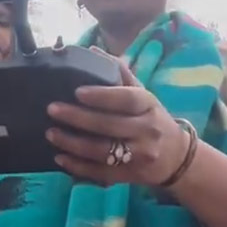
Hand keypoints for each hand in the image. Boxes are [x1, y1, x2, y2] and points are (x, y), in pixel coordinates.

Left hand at [45, 58, 188, 186]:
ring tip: (51, 133)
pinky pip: (101, 172)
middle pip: (109, 125)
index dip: (101, 96)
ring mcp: (139, 155)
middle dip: (77, 118)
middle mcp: (147, 130)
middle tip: (52, 109)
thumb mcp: (143, 95)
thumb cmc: (152, 118)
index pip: (126, 99)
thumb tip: (93, 51)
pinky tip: (60, 158)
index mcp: (149, 105)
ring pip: (102, 151)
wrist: (176, 157)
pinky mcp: (130, 175)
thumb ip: (120, 74)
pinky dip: (78, 167)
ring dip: (73, 143)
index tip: (77, 91)